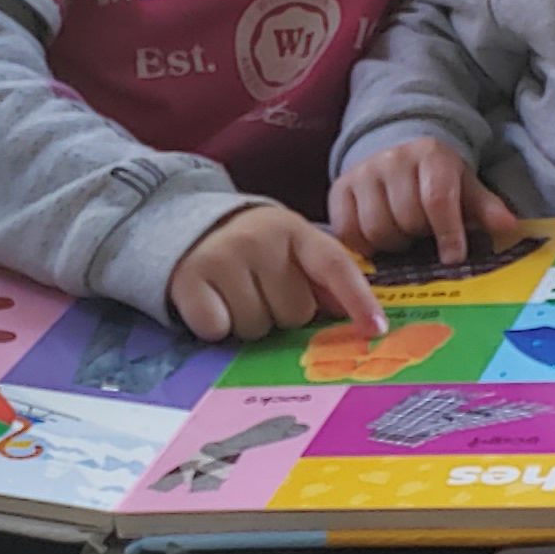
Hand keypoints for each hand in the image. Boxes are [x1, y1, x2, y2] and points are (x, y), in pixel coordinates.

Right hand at [167, 203, 386, 344]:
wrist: (179, 223)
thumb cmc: (248, 248)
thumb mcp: (287, 248)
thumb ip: (320, 277)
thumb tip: (354, 316)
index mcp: (294, 230)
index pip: (334, 266)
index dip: (358, 300)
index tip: (376, 330)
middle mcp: (260, 238)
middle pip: (295, 312)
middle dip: (282, 312)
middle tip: (260, 291)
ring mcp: (223, 256)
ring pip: (257, 326)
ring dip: (248, 320)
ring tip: (233, 293)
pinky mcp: (190, 278)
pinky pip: (218, 329)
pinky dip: (215, 325)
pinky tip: (210, 301)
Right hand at [329, 143, 518, 268]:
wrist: (397, 155)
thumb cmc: (437, 180)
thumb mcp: (465, 188)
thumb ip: (485, 208)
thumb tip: (508, 227)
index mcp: (431, 155)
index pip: (437, 199)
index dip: (447, 233)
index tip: (453, 258)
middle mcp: (393, 159)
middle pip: (406, 217)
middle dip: (419, 236)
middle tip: (424, 238)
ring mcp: (362, 173)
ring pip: (375, 228)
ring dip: (393, 243)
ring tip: (403, 237)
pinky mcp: (339, 188)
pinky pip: (347, 231)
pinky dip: (363, 246)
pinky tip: (377, 243)